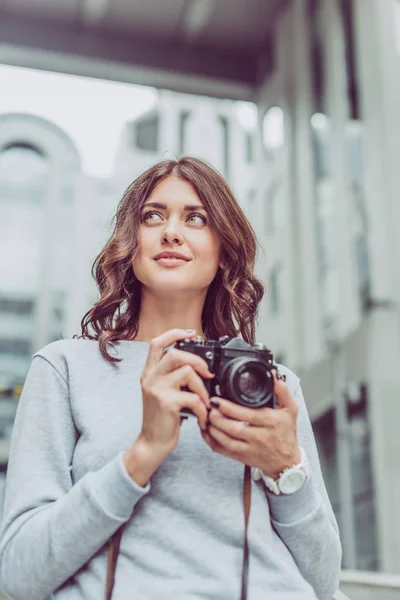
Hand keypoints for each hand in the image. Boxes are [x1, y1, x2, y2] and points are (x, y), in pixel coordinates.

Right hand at [131, 329, 213, 464]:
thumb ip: (173, 376)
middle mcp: (149, 378)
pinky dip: (202, 408)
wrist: (152, 443)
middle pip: (175, 353)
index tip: (191, 334)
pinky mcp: (165, 403)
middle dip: (197, 360)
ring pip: (187, 372)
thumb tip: (198, 364)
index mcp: (149, 373)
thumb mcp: (163, 392)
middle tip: (208, 373)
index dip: (174, 334)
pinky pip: (192, 397)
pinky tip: (202, 416)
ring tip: (204, 402)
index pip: (156, 343)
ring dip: (202, 388)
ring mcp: (156, 389)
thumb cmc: (163, 418)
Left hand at [201, 371, 300, 478]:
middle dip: (216, 417)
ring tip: (206, 416)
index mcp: (270, 422)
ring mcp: (249, 449)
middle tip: (208, 406)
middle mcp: (260, 437)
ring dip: (212, 428)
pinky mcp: (241, 458)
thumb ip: (282, 391)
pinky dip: (211, 440)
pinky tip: (206, 430)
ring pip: (225, 441)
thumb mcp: (290, 409)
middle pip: (233, 428)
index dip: (228, 407)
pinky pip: (222, 450)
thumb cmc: (287, 433)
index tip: (216, 400)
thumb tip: (273, 375)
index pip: (246, 415)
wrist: (286, 461)